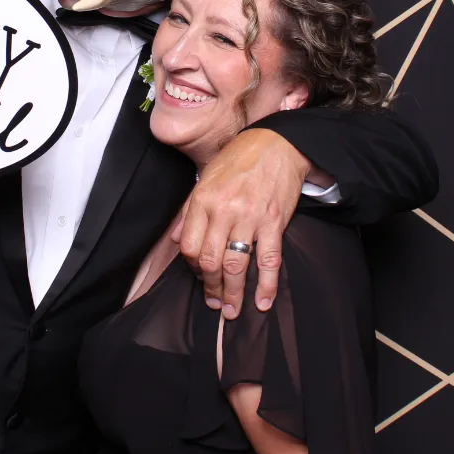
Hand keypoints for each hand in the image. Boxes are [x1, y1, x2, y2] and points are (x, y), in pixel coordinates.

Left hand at [172, 128, 306, 317]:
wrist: (277, 143)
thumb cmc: (239, 159)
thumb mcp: (206, 178)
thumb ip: (189, 210)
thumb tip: (176, 240)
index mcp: (203, 200)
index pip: (189, 246)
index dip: (191, 268)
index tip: (198, 275)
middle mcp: (224, 211)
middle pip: (211, 261)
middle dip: (211, 287)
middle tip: (215, 303)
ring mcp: (250, 218)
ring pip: (236, 266)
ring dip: (233, 293)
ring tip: (232, 310)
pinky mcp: (273, 223)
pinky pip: (269, 261)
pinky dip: (266, 285)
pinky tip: (263, 301)